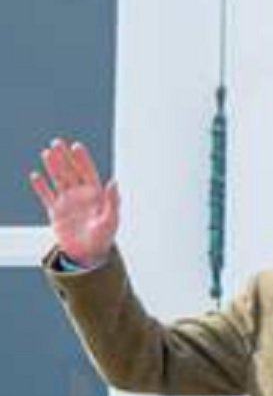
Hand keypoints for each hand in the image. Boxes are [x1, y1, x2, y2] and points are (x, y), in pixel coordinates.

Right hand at [29, 139, 120, 266]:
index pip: (88, 172)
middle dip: (64, 157)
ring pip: (58, 180)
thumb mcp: (111, 219)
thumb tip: (114, 181)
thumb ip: (112, 201)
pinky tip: (35, 175)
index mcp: (95, 194)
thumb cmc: (104, 236)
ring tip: (46, 153)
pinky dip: (40, 187)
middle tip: (56, 142)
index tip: (76, 146)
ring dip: (52, 167)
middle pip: (70, 172)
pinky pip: (46, 196)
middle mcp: (80, 194)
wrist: (88, 253)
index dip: (82, 159)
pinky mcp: (54, 211)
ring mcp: (66, 201)